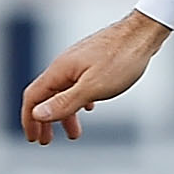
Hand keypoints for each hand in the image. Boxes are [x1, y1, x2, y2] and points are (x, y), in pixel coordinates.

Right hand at [22, 11, 170, 142]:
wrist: (144, 32)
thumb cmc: (122, 58)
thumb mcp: (94, 87)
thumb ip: (65, 102)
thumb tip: (37, 115)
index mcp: (59, 71)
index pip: (32, 97)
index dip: (29, 120)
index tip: (33, 139)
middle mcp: (64, 65)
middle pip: (45, 96)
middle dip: (45, 121)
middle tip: (47, 141)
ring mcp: (79, 62)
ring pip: (64, 91)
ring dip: (65, 114)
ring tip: (74, 134)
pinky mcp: (93, 61)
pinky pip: (79, 84)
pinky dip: (79, 101)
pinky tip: (89, 108)